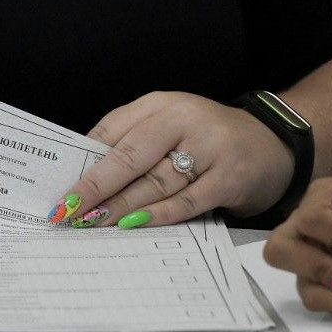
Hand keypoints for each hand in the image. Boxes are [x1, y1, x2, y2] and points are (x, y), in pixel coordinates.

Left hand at [47, 91, 293, 227]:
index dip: (81, 163)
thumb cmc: (210, 141)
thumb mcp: (170, 129)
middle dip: (93, 187)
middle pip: (129, 156)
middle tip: (67, 212)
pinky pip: (187, 200)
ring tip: (91, 224)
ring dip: (119, 206)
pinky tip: (133, 226)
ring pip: (154, 181)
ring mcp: (210, 148)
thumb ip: (132, 145)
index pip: (111, 132)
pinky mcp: (230, 177)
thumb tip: (84, 179)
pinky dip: (158, 214)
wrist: (274, 144)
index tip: (58, 190)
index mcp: (160, 105)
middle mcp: (183, 119)